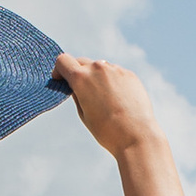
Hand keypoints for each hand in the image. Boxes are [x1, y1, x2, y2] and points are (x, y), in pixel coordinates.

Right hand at [54, 54, 169, 158]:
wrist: (136, 135)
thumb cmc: (107, 130)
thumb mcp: (83, 114)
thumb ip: (76, 95)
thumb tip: (75, 85)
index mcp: (81, 78)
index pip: (62, 60)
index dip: (59, 70)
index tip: (62, 80)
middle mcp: (97, 68)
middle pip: (81, 62)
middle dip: (78, 73)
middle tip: (82, 91)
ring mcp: (115, 69)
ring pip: (100, 67)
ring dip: (97, 77)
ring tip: (104, 100)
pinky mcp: (129, 74)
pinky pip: (115, 73)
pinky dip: (112, 81)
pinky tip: (118, 99)